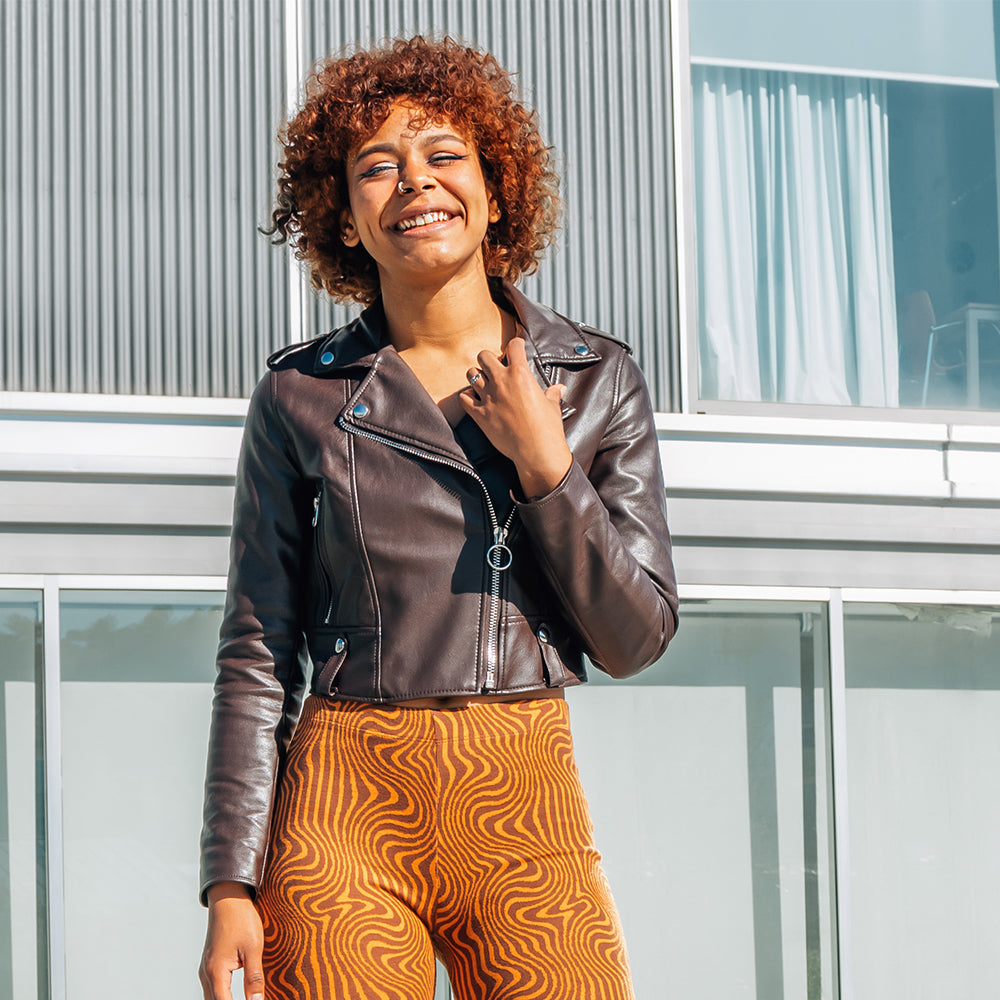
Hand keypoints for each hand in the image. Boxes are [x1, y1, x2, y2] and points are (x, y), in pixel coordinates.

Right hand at [199, 883, 264, 999]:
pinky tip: (231, 997)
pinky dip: (221, 996)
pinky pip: (212, 987)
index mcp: (216, 971)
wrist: (228, 897)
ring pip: (211, 997)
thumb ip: (254, 977)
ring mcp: (206, 968)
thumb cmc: (241, 920)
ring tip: (246, 998)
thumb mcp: (253, 948)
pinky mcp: (209, 963)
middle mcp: (206, 973)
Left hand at [459, 337, 571, 498]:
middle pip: (484, 356)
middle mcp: (501, 381)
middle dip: (489, 359)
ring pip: (471, 374)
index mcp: (521, 374)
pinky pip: (463, 398)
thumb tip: (560, 388)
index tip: (516, 348)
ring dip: (476, 376)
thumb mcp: (552, 406)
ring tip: (483, 383)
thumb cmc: (547, 428)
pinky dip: (466, 397)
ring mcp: (488, 397)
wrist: (536, 451)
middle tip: (495, 368)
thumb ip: (552, 394)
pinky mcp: (479, 414)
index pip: (514, 346)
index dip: (515, 344)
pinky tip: (474, 400)